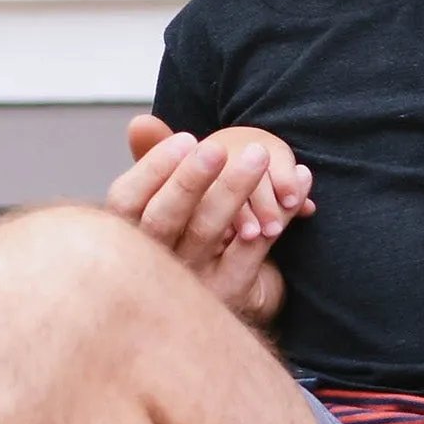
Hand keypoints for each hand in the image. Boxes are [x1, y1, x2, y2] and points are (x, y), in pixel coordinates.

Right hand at [108, 111, 309, 317]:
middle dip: (190, 180)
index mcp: (128, 235)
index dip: (152, 169)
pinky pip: (253, 249)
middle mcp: (152, 262)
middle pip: (164, 219)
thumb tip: (141, 122)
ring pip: (208, 231)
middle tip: (218, 146)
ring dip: (235, 189)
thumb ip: (156, 161)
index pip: (126, 202)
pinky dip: (277, 214)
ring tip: (259, 154)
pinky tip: (297, 186)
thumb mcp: (170, 199)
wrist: (226, 301)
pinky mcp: (229, 293)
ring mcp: (190, 282)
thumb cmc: (189, 238)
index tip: (186, 139)